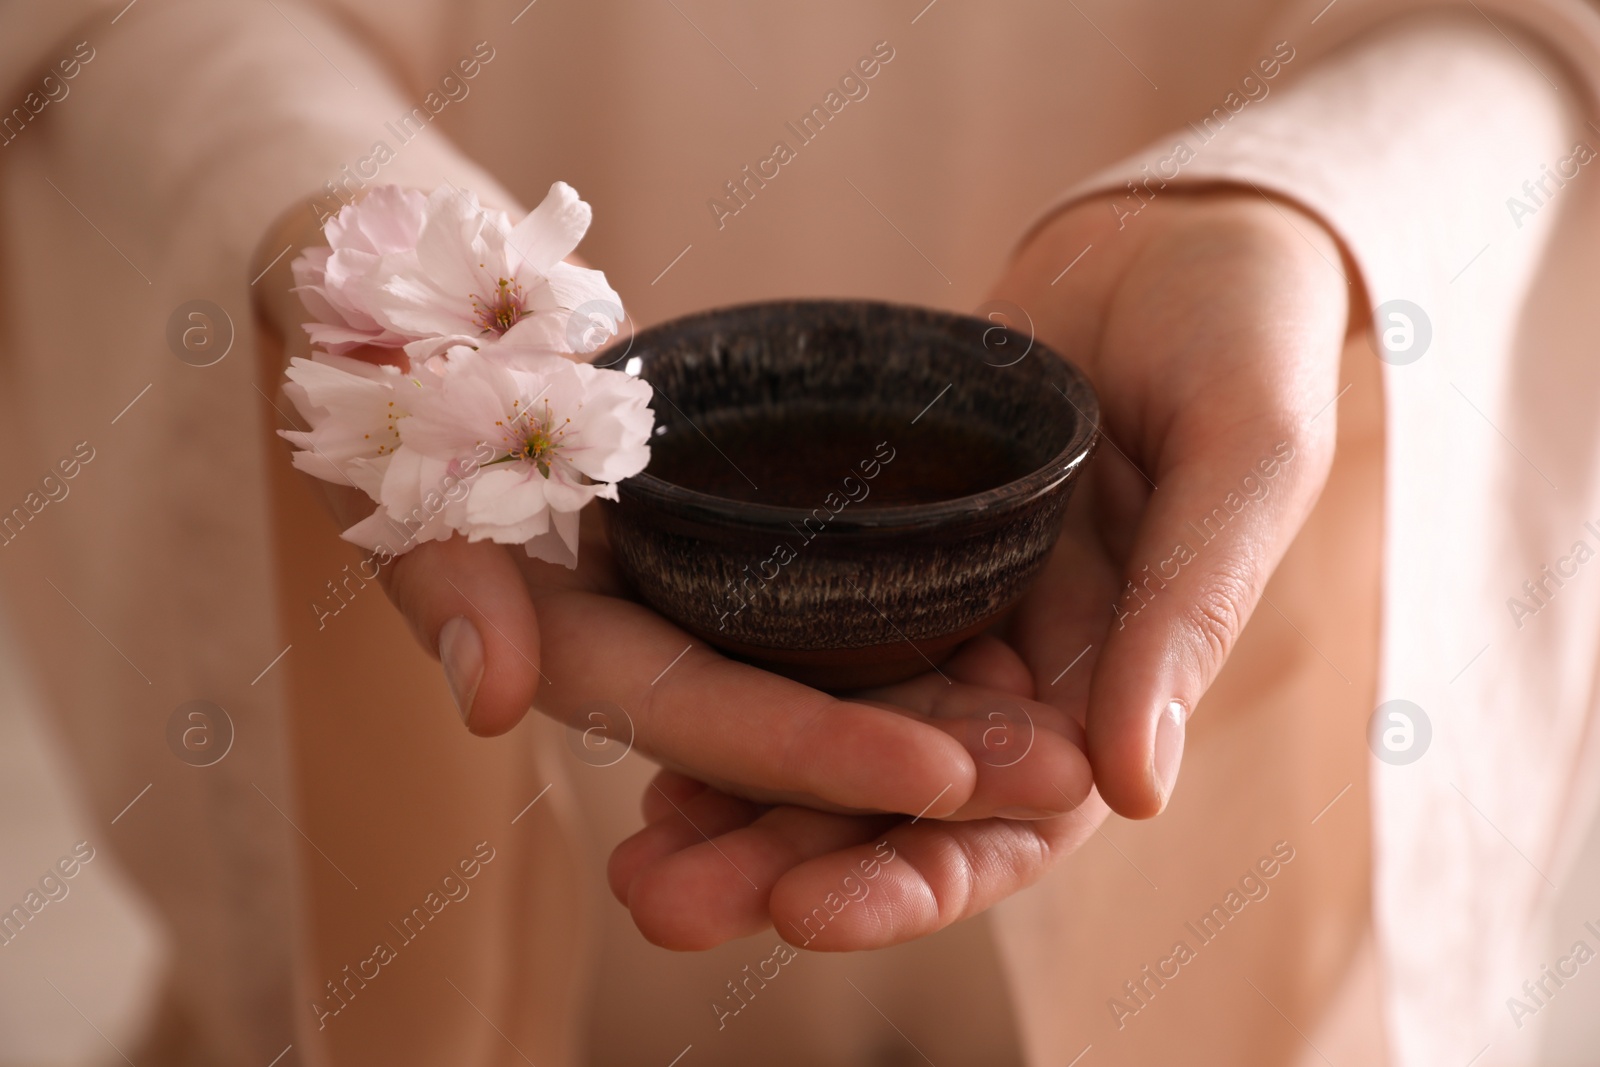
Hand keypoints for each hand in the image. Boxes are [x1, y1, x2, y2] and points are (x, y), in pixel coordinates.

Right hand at [249, 198, 1091, 825]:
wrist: (430, 307)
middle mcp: (646, 646)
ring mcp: (698, 606)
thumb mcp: (406, 448)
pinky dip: (922, 643)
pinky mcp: (740, 555)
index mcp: (571, 646)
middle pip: (790, 727)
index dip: (813, 751)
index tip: (943, 775)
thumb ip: (445, 574)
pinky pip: (838, 610)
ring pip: (831, 684)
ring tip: (1073, 751)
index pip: (701, 715)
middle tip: (1063, 786)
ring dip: (947, 723)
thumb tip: (489, 701)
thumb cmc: (405, 364)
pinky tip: (1025, 659)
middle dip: (917, 770)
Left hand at [607, 189, 1349, 949]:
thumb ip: (1189, 612)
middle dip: (783, 860)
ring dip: (731, 795)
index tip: (805, 914)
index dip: (912, 877)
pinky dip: (726, 674)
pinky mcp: (878, 541)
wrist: (1171, 240)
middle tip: (659, 906)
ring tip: (631, 855)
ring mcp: (939, 606)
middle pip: (891, 799)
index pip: (1007, 824)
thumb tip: (1136, 789)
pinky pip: (795, 621)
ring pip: (827, 729)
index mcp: (1110, 684)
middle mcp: (1010, 669)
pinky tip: (641, 722)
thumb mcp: (1242, 460)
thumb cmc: (1244, 336)